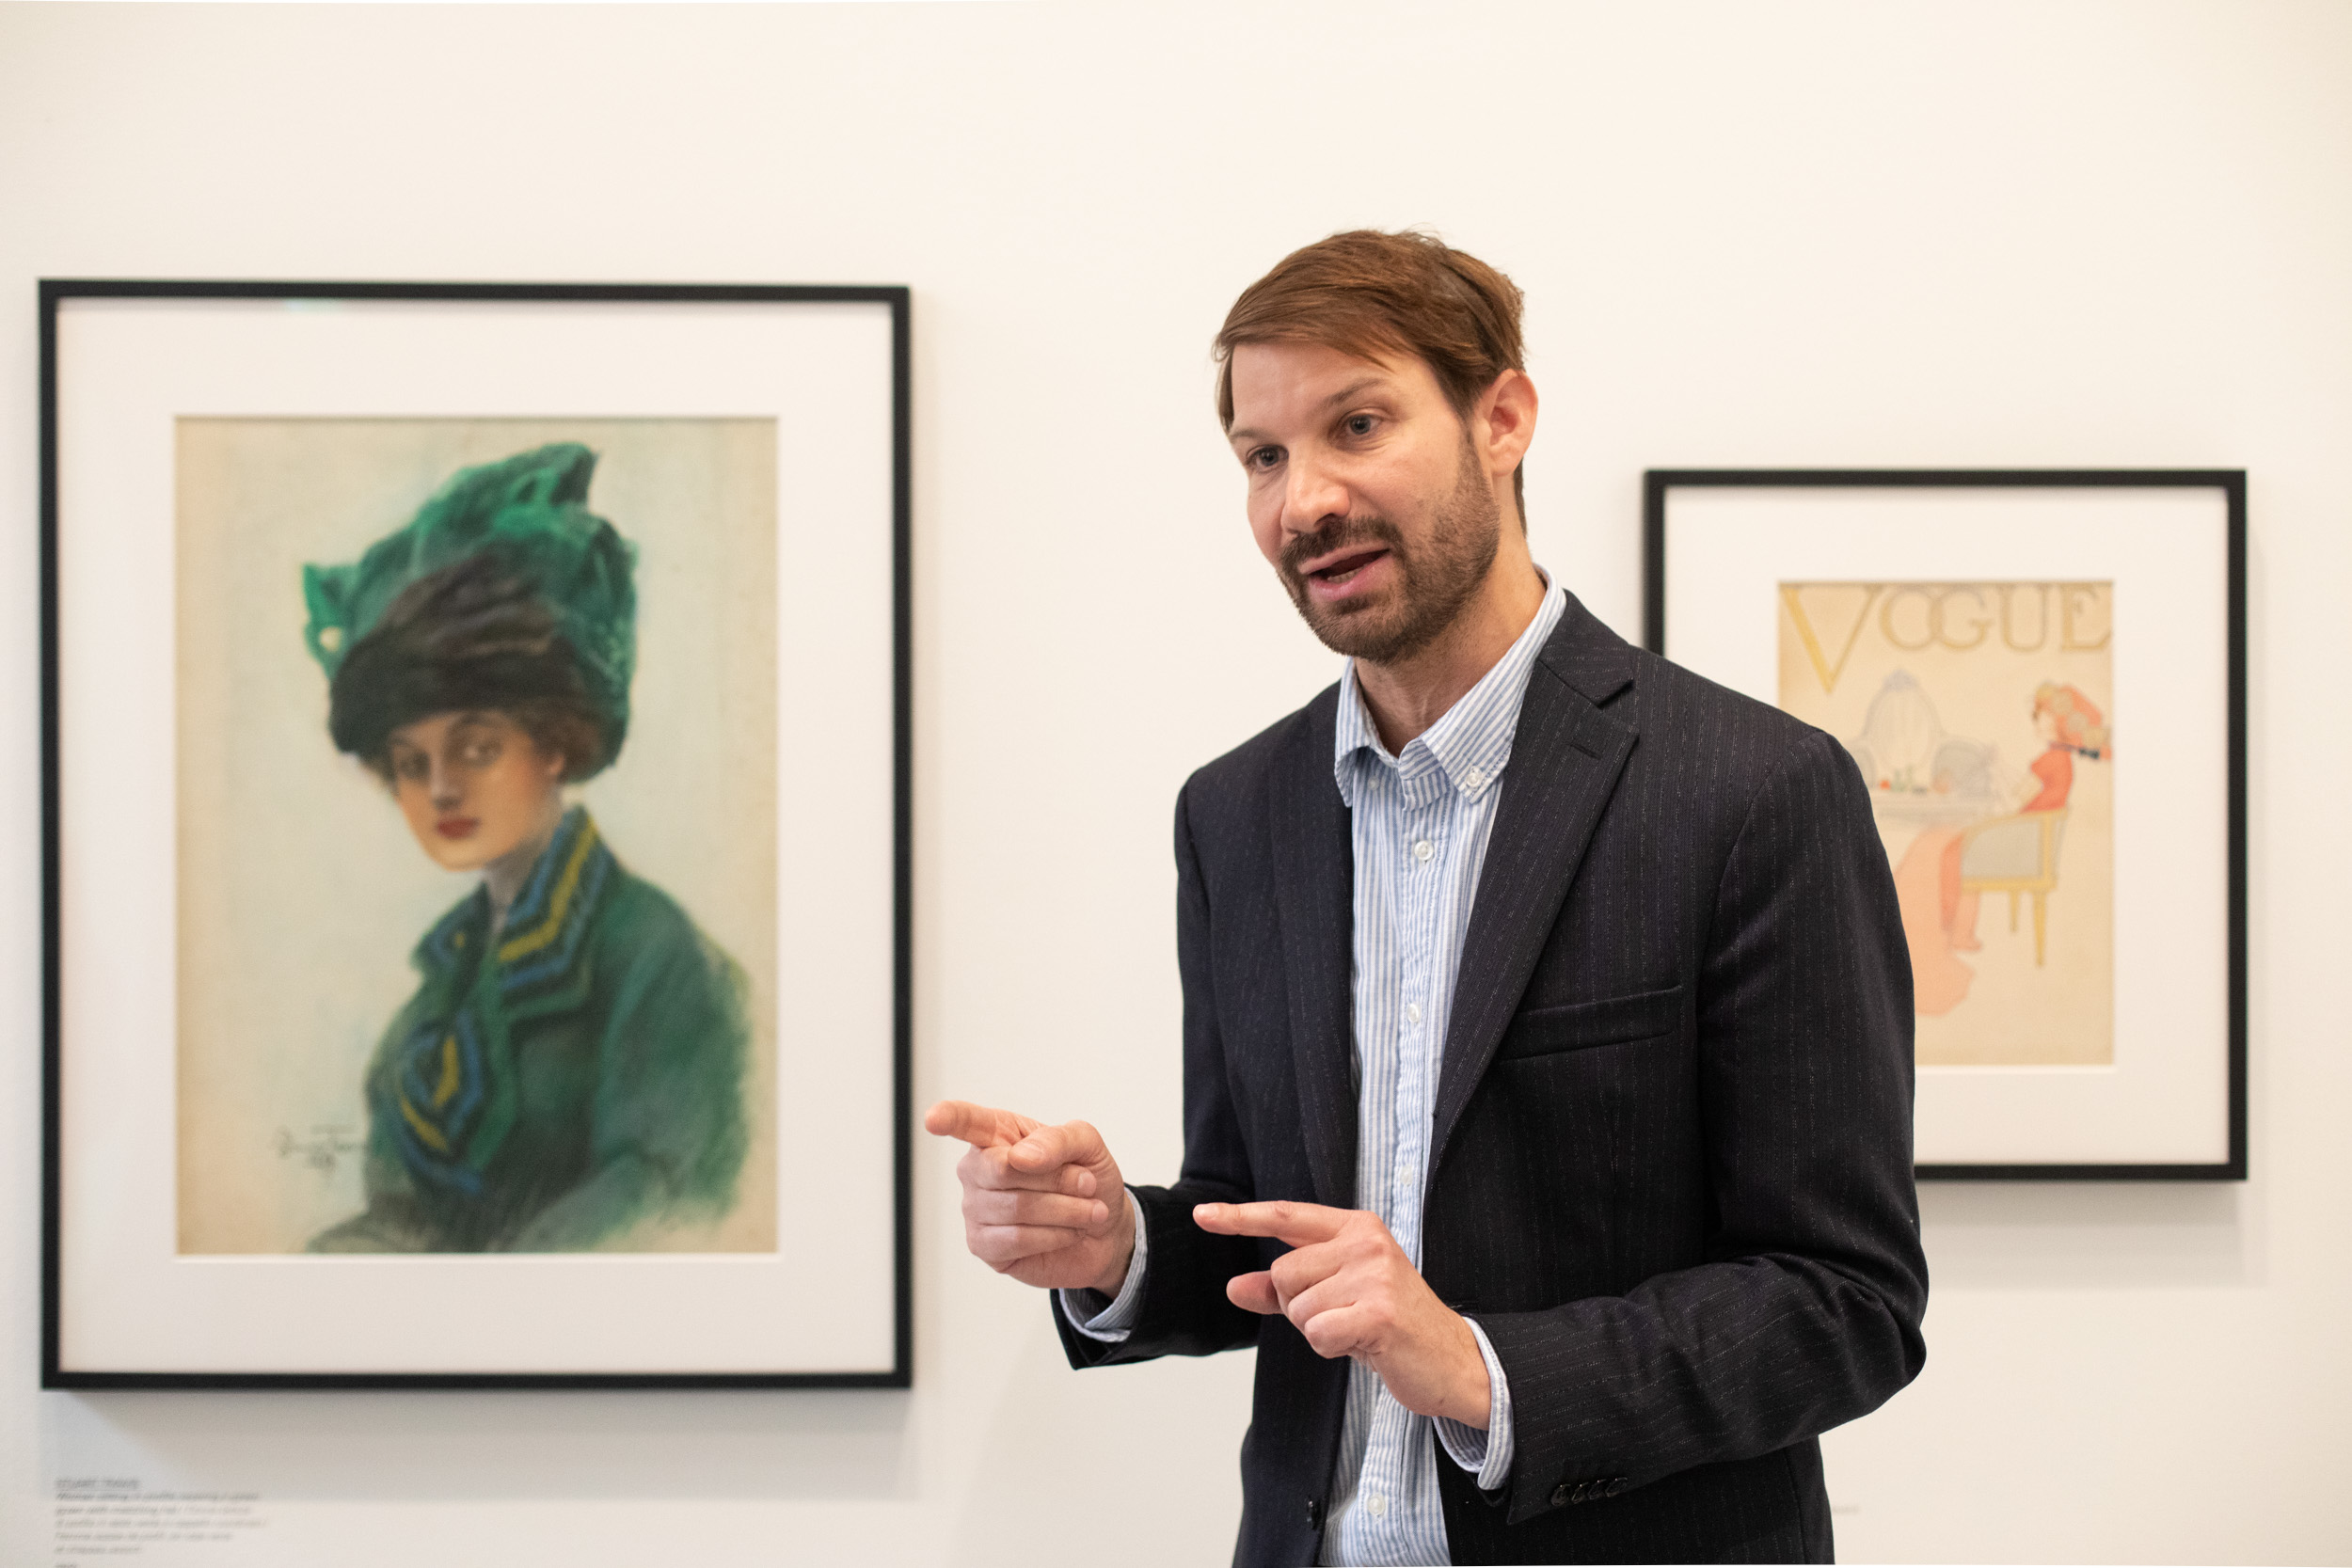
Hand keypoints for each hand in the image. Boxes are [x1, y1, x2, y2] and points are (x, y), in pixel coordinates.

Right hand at [925, 1099, 1135, 1294]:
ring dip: (1067, 1210)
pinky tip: (1068, 1232)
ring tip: (1088, 1211)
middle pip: (1003, 1170)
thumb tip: (1020, 1157)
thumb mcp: (1086, 1145)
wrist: (1105, 1230)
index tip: (934, 1119)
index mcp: (996, 1133)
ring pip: (1017, 1207)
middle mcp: (977, 1169)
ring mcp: (975, 1208)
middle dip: (1058, 1179)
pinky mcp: (983, 1245)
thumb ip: (1056, 1140)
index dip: (948, 1118)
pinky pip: (1016, 1239)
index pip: (965, 1121)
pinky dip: (1054, 1235)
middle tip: (1088, 1183)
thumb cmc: (1086, 1179)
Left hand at [1196, 1200, 1489, 1427]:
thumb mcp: (1337, 1297)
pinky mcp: (1379, 1312)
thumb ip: (1284, 1290)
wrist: (1453, 1360)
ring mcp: (1375, 1275)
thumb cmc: (1392, 1325)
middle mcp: (1365, 1242)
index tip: (1202, 1214)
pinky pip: (1317, 1333)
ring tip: (1358, 1330)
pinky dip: (1330, 1348)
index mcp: (1356, 1227)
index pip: (1286, 1216)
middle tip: (1343, 1317)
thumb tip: (1234, 1287)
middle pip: (1283, 1274)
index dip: (1240, 1217)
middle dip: (1300, 1307)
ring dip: (1318, 1330)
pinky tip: (1364, 1345)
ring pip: (1298, 1307)